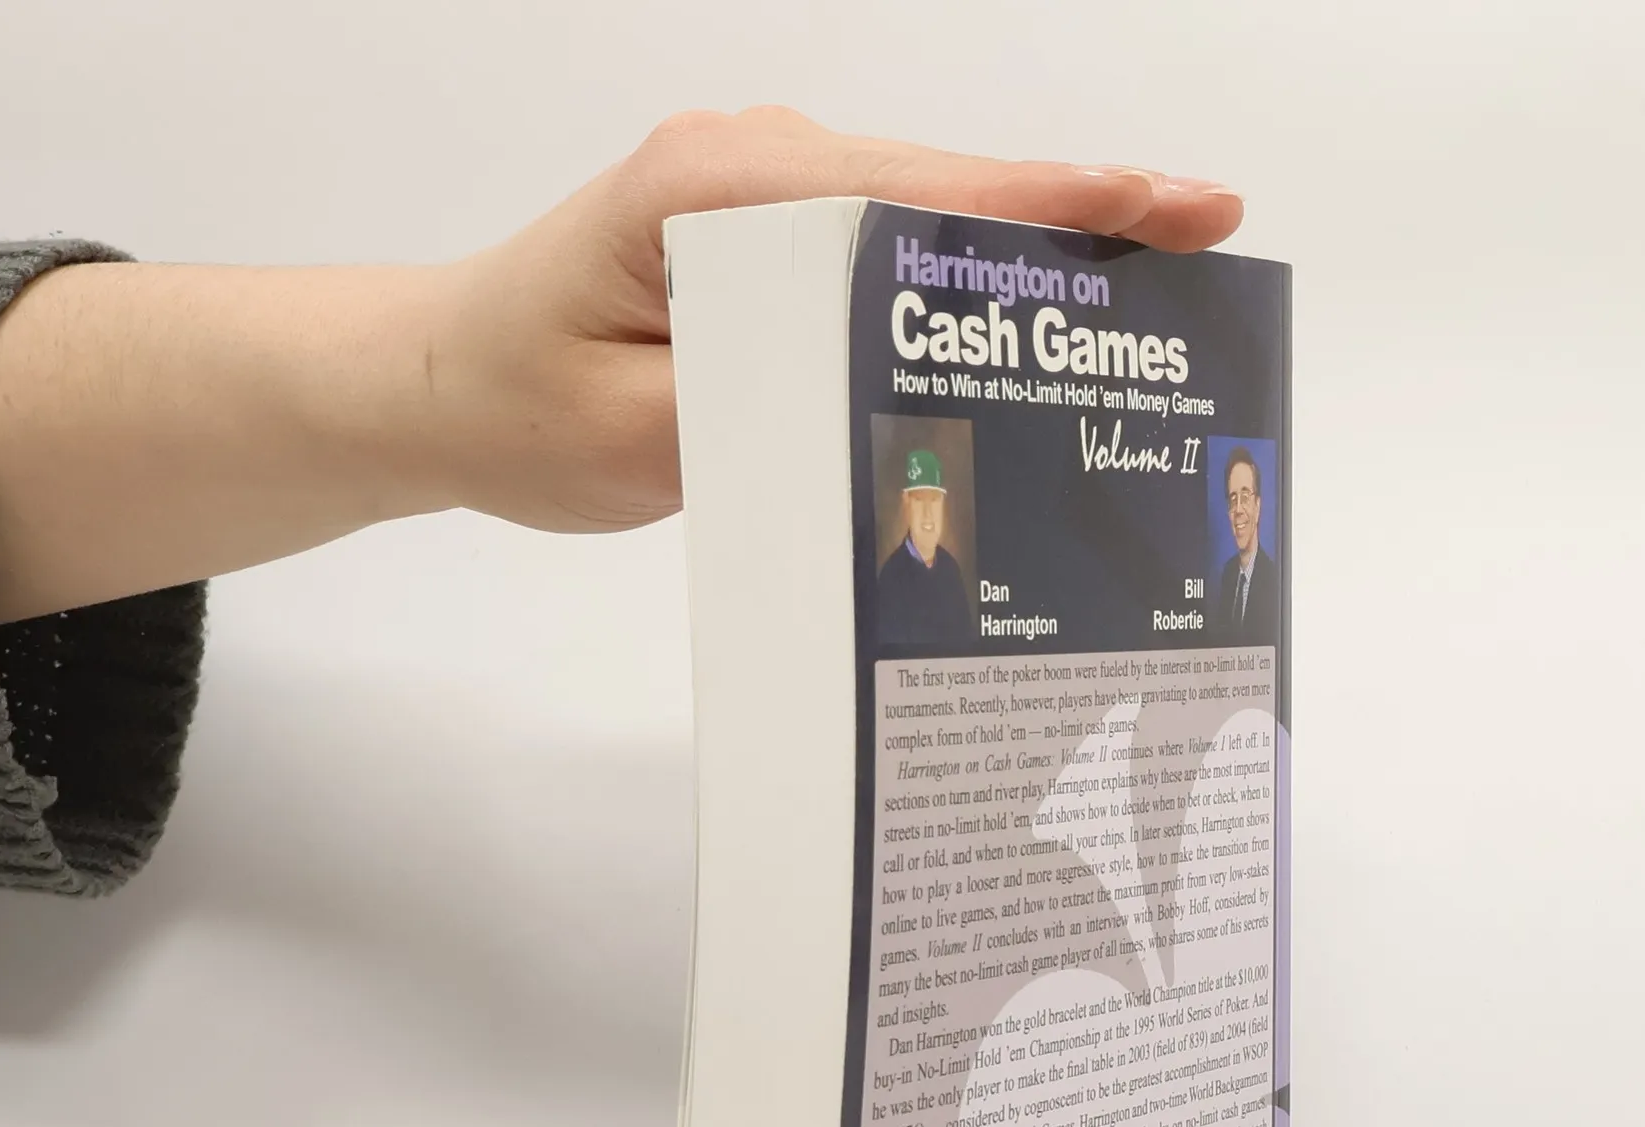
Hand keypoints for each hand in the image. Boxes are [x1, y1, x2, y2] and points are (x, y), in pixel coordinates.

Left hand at [425, 108, 1243, 535]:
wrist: (442, 381)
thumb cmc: (520, 406)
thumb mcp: (629, 440)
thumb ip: (759, 413)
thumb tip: (893, 406)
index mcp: (719, 194)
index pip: (916, 193)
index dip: (1055, 206)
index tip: (1174, 208)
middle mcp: (756, 168)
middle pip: (946, 192)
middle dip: (1079, 229)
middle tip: (1202, 265)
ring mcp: (767, 194)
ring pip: (926, 220)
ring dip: (1026, 265)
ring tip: (1138, 317)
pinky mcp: (769, 238)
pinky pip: (886, 252)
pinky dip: (961, 289)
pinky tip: (1026, 335)